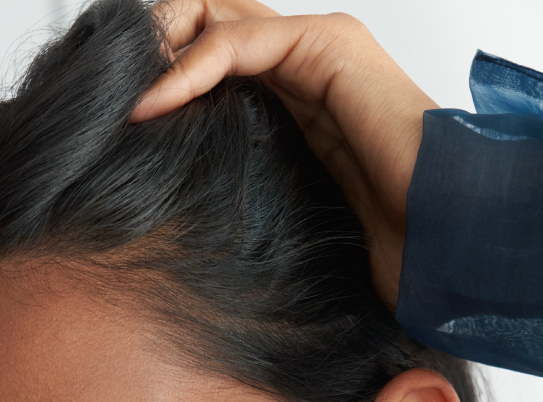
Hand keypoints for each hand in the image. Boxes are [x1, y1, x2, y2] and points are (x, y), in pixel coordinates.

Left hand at [131, 2, 437, 309]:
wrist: (440, 237)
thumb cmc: (380, 238)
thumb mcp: (279, 211)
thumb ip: (240, 191)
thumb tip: (174, 232)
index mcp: (293, 95)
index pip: (212, 55)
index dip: (159, 71)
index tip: (110, 115)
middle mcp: (303, 61)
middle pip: (208, 20)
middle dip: (151, 45)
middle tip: (103, 88)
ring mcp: (317, 47)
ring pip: (216, 13)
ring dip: (158, 45)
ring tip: (116, 88)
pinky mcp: (327, 47)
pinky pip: (238, 41)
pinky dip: (187, 66)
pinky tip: (151, 101)